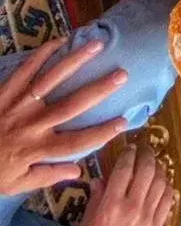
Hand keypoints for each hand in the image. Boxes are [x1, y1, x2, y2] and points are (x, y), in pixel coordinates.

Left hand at [0, 39, 127, 196]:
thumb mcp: (15, 185)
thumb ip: (47, 177)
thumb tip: (79, 171)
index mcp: (37, 150)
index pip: (77, 143)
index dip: (102, 133)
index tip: (124, 122)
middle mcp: (32, 126)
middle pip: (71, 106)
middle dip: (99, 89)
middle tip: (122, 74)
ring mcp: (18, 105)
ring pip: (51, 81)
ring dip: (75, 62)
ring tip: (97, 45)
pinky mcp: (4, 92)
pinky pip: (25, 70)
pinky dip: (42, 54)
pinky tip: (60, 40)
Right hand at [61, 145, 174, 225]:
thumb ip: (95, 200)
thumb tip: (101, 180)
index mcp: (110, 206)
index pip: (125, 169)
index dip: (128, 154)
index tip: (129, 148)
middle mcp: (132, 209)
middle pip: (147, 171)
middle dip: (147, 156)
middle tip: (144, 150)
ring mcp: (148, 220)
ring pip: (161, 184)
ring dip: (159, 169)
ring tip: (154, 164)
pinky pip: (168, 202)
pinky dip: (168, 189)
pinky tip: (164, 184)